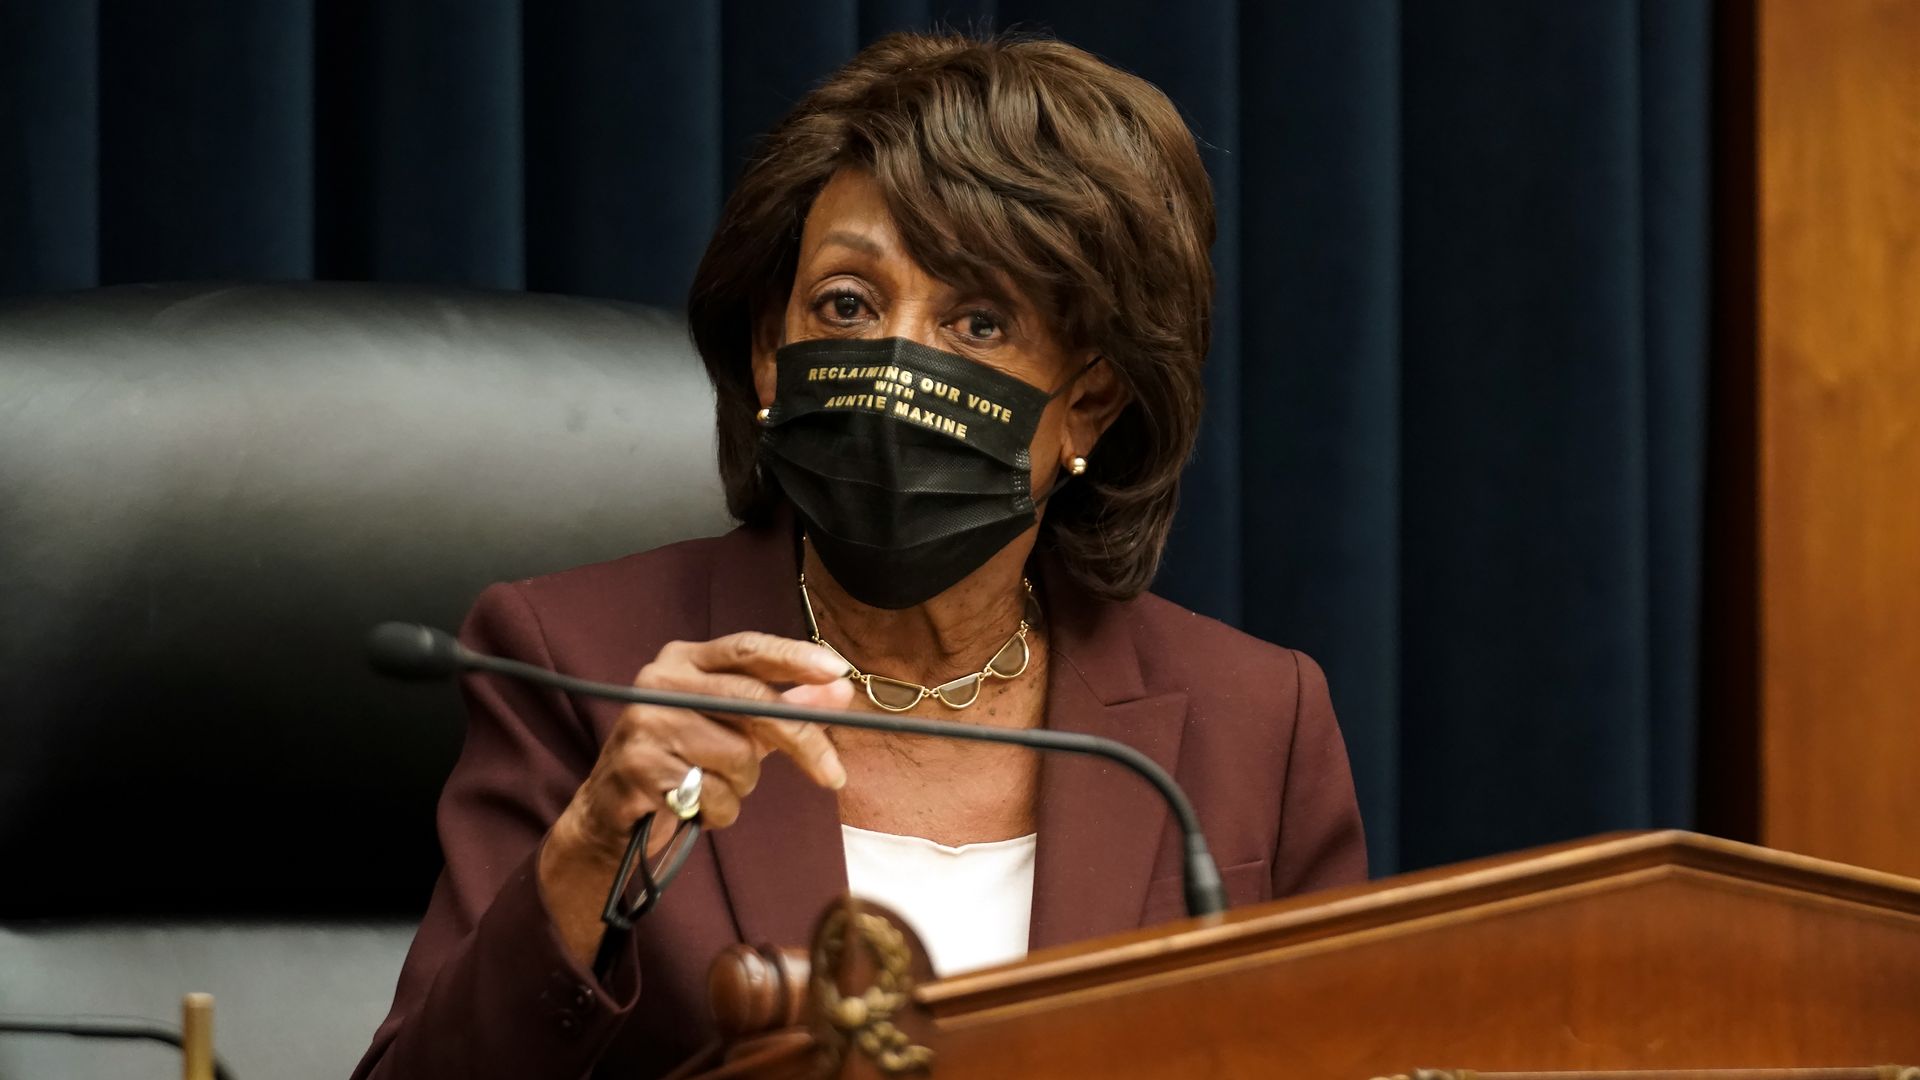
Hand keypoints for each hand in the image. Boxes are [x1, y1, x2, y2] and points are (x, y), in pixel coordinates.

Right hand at [547, 631, 853, 869]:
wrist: (611, 815)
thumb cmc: (682, 764)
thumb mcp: (736, 730)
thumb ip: (785, 707)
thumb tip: (840, 691)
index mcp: (685, 661)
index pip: (748, 649)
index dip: (795, 657)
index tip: (838, 671)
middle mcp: (661, 682)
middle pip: (752, 703)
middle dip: (801, 741)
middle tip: (833, 774)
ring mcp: (646, 723)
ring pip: (738, 758)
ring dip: (739, 788)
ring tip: (709, 789)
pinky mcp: (639, 768)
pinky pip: (713, 795)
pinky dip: (716, 812)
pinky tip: (690, 808)